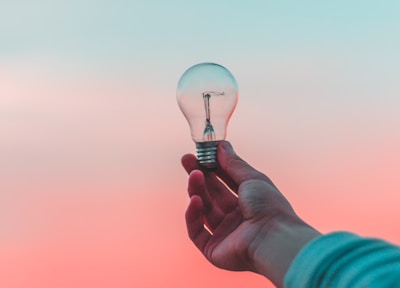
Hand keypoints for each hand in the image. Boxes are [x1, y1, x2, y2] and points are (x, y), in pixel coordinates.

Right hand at [182, 141, 319, 286]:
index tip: (200, 153)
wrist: (274, 238)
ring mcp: (224, 234)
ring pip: (203, 210)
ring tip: (194, 175)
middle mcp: (235, 218)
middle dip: (198, 176)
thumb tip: (221, 145)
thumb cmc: (269, 206)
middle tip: (186, 159)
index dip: (211, 167)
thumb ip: (233, 163)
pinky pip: (196, 231)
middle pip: (211, 194)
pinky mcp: (213, 249)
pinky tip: (195, 200)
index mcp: (248, 202)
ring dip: (196, 191)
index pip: (224, 182)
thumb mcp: (252, 178)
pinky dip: (193, 215)